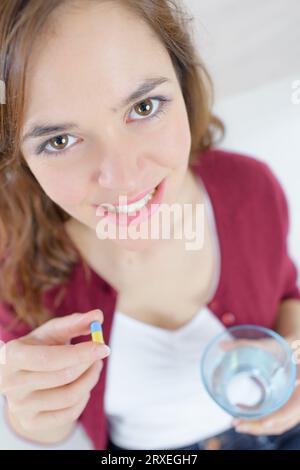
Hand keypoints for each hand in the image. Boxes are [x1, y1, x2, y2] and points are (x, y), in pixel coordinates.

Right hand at [0, 309, 109, 442]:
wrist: (20, 378)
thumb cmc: (39, 348)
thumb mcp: (51, 333)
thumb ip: (74, 322)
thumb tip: (98, 315)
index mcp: (12, 356)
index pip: (48, 359)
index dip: (79, 353)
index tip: (103, 347)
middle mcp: (11, 383)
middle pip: (62, 377)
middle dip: (88, 364)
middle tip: (101, 353)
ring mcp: (19, 406)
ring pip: (69, 397)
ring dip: (90, 379)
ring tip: (95, 366)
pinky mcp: (30, 422)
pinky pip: (68, 414)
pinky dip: (84, 398)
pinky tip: (84, 385)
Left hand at [222, 335, 299, 434]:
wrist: (291, 348)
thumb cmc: (280, 346)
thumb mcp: (266, 344)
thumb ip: (245, 344)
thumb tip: (221, 344)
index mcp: (298, 389)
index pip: (294, 408)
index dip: (279, 417)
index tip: (264, 422)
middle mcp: (298, 399)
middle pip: (282, 421)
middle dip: (259, 426)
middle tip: (237, 424)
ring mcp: (293, 404)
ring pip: (278, 424)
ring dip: (257, 426)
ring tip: (236, 423)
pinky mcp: (285, 405)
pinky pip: (274, 418)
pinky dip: (259, 420)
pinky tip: (241, 412)